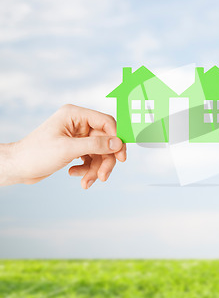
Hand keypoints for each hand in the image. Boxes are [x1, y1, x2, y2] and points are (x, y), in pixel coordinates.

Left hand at [1, 104, 125, 188]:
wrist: (17, 167)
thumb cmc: (36, 154)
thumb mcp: (68, 149)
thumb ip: (95, 145)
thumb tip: (118, 143)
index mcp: (75, 115)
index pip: (106, 122)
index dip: (116, 138)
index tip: (121, 156)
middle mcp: (78, 123)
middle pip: (105, 141)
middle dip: (105, 160)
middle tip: (103, 176)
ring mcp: (77, 136)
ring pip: (100, 152)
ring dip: (95, 169)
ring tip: (86, 182)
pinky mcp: (75, 148)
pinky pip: (91, 158)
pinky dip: (86, 169)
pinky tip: (74, 174)